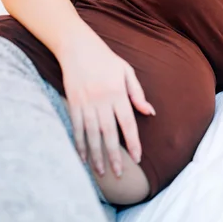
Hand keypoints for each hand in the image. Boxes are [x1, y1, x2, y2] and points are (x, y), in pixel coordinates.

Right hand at [57, 31, 155, 177]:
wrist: (76, 46)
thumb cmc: (105, 58)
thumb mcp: (126, 71)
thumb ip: (138, 93)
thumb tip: (150, 113)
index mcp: (117, 93)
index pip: (127, 123)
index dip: (132, 143)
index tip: (137, 158)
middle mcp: (101, 100)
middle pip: (108, 134)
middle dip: (114, 156)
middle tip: (118, 175)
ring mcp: (85, 103)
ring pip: (91, 135)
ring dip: (96, 155)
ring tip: (102, 172)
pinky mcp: (72, 103)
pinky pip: (76, 128)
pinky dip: (79, 144)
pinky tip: (83, 158)